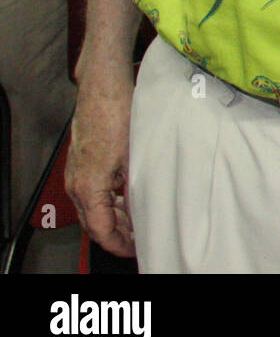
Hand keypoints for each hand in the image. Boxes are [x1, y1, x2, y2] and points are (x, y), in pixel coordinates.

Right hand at [66, 68, 136, 257]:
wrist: (103, 87)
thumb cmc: (118, 114)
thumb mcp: (135, 156)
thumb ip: (137, 188)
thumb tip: (146, 211)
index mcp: (88, 188)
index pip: (100, 231)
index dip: (119, 244)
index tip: (135, 249)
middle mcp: (77, 184)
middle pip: (94, 222)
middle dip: (117, 234)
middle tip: (139, 238)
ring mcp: (77, 172)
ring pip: (93, 207)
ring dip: (114, 217)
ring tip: (137, 221)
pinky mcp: (82, 161)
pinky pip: (94, 191)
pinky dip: (109, 200)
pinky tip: (127, 197)